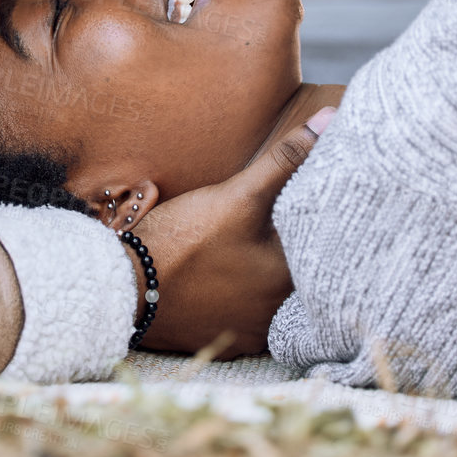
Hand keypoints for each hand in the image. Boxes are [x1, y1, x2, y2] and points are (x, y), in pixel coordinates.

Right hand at [131, 105, 334, 356]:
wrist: (126, 289)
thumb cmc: (185, 243)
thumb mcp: (238, 196)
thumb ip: (285, 159)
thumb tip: (330, 119)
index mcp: (292, 281)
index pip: (325, 243)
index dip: (321, 216)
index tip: (315, 196)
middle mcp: (279, 315)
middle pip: (300, 269)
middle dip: (293, 242)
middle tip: (278, 217)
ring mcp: (251, 331)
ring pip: (273, 292)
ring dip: (268, 269)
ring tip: (254, 240)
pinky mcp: (224, 337)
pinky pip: (247, 310)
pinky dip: (243, 290)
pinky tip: (229, 269)